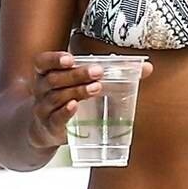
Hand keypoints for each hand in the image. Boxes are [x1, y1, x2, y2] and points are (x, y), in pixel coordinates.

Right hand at [25, 51, 151, 153]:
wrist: (46, 129)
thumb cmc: (67, 98)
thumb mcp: (81, 84)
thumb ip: (112, 74)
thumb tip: (146, 67)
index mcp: (46, 74)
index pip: (43, 62)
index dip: (55, 59)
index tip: (70, 59)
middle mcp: (41, 90)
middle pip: (55, 79)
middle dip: (76, 75)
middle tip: (97, 71)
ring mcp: (44, 109)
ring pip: (57, 97)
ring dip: (77, 91)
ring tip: (96, 87)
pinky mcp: (50, 127)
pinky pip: (56, 118)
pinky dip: (65, 112)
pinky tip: (74, 106)